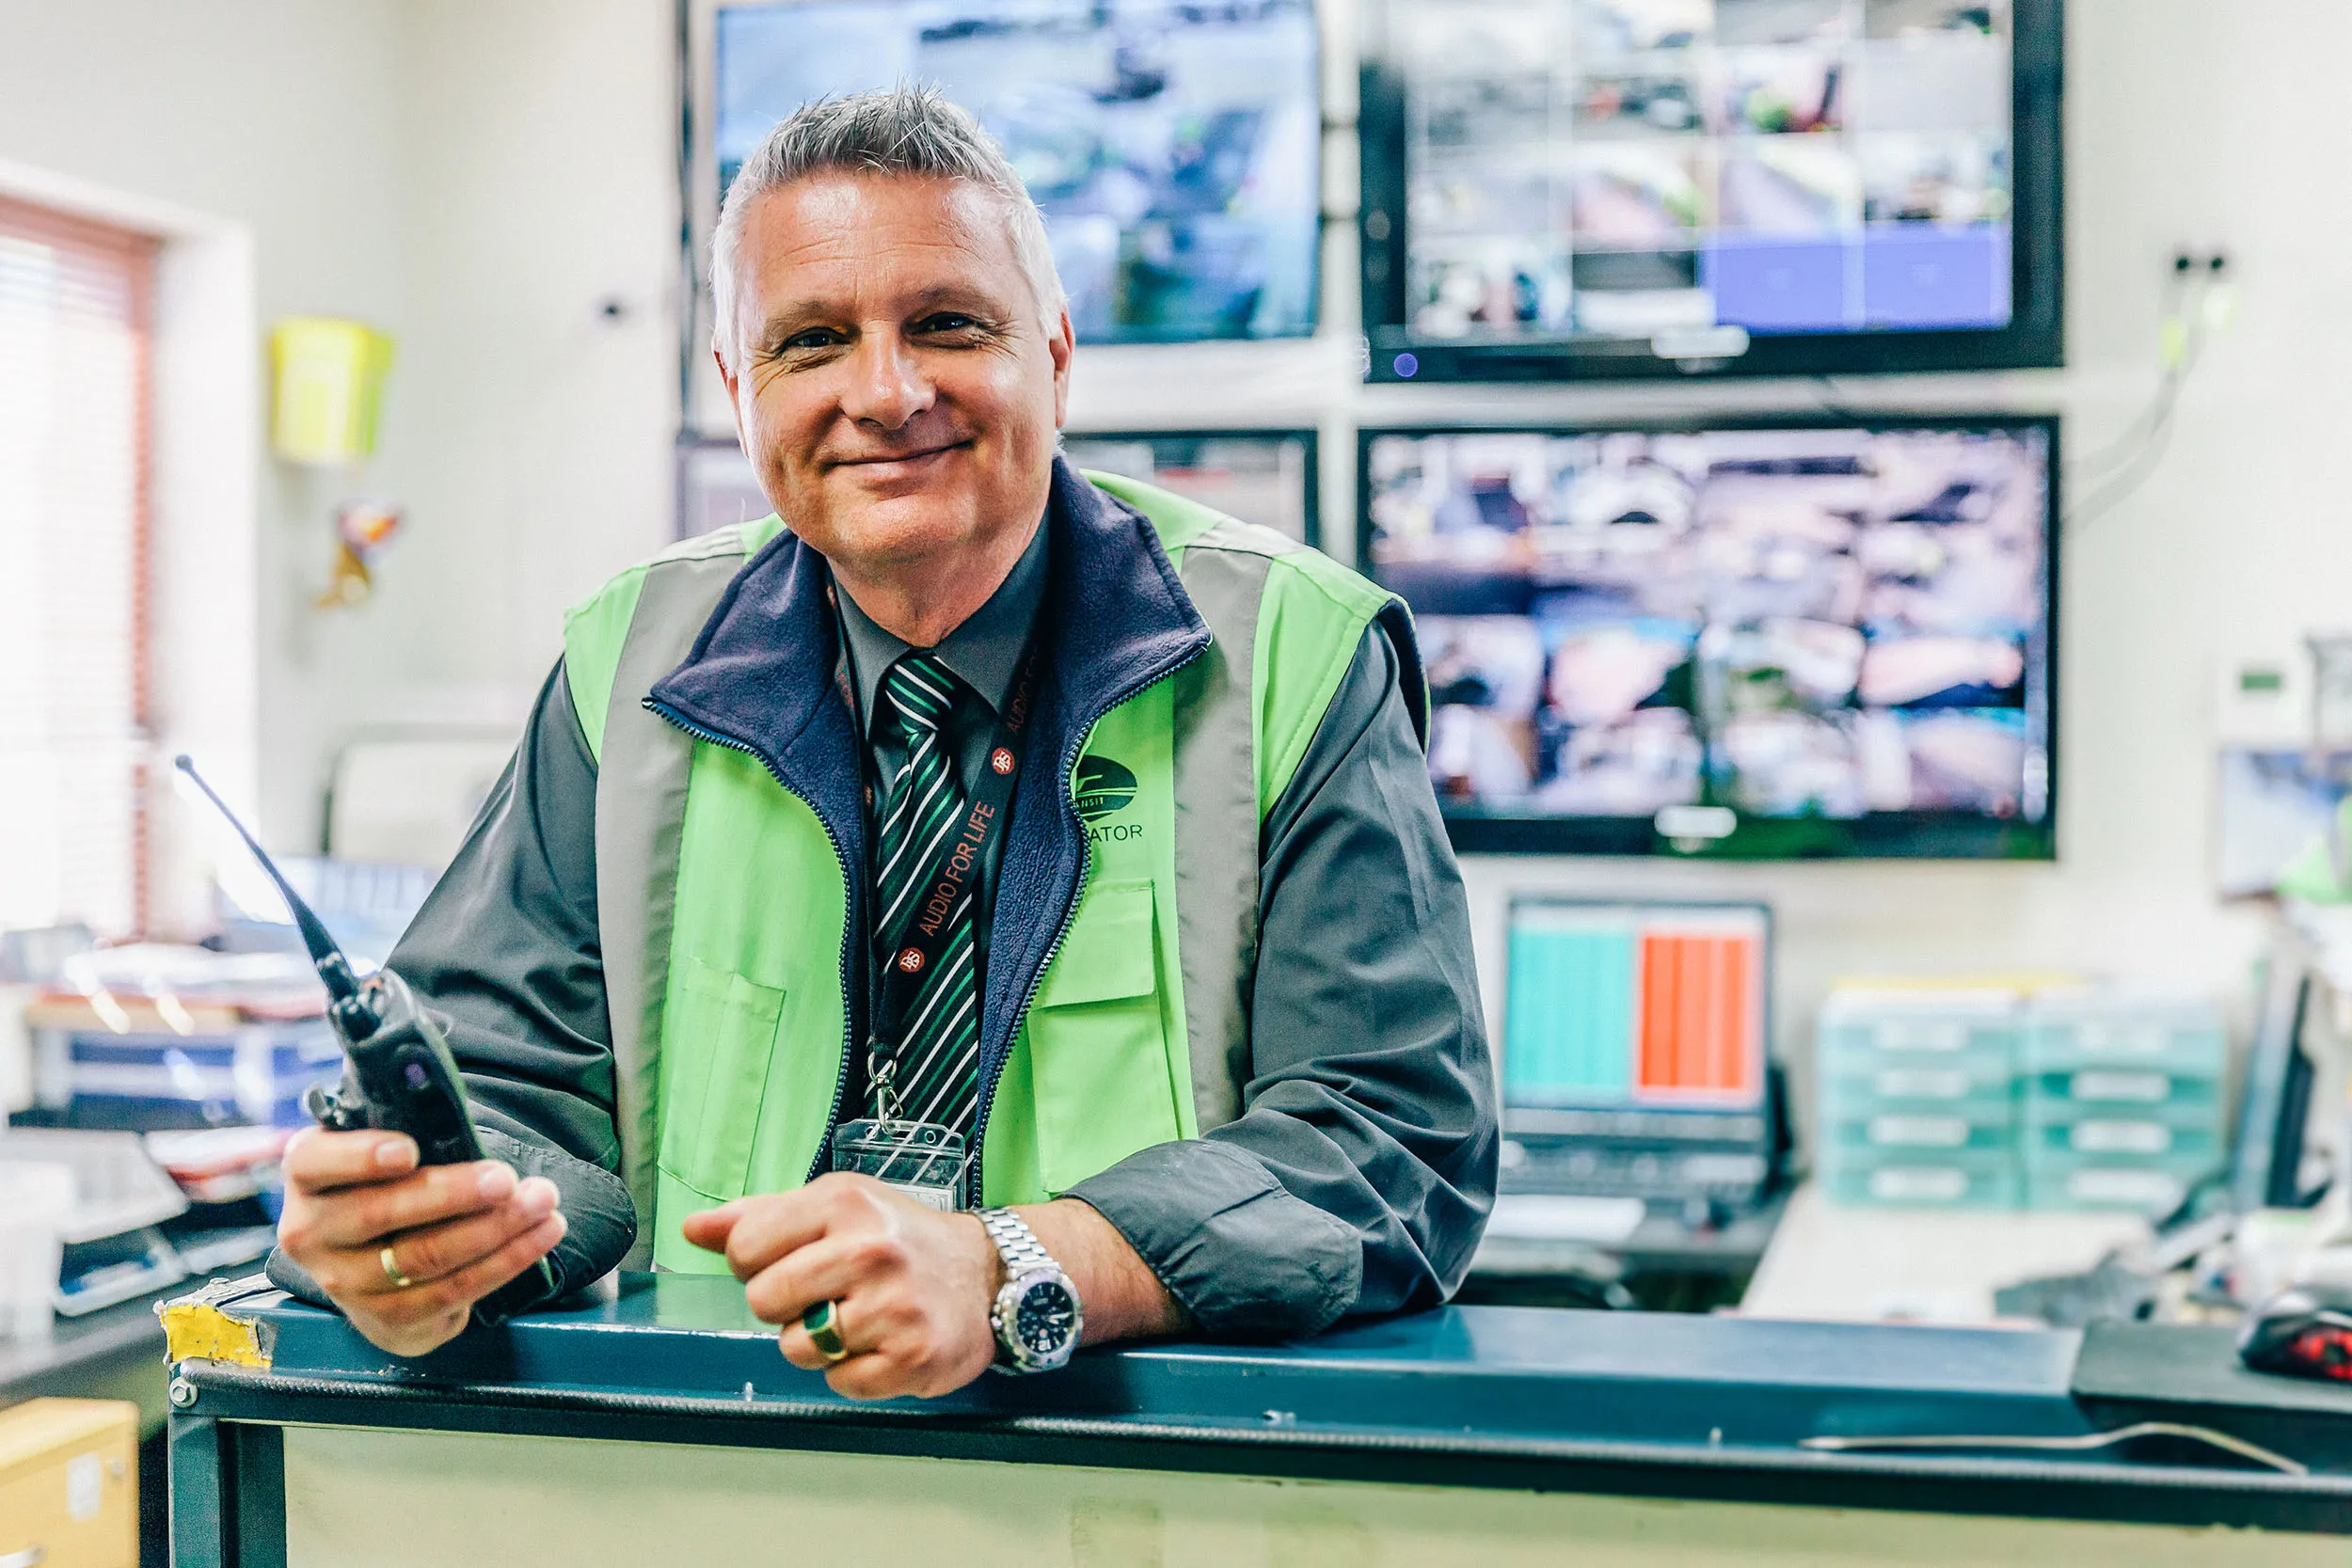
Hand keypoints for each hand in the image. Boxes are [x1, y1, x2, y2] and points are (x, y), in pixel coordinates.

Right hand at [275, 1127, 567, 1357]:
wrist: (375, 1263)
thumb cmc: (389, 1184)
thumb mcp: (384, 1149)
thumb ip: (409, 1129)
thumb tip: (458, 1113)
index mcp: (307, 1175)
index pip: (316, 1161)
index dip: (361, 1157)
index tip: (410, 1151)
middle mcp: (311, 1232)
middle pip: (381, 1213)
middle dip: (454, 1193)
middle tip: (507, 1178)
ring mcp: (344, 1282)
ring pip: (424, 1256)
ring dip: (495, 1228)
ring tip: (541, 1201)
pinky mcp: (386, 1318)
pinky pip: (452, 1291)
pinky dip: (505, 1261)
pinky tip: (540, 1235)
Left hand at [682, 1173, 997, 1399]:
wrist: (985, 1273)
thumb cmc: (898, 1238)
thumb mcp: (836, 1205)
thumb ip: (761, 1216)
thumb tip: (693, 1229)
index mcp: (843, 1202)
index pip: (744, 1247)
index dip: (756, 1263)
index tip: (791, 1261)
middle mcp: (869, 1250)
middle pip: (764, 1300)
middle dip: (784, 1305)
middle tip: (824, 1293)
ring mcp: (892, 1306)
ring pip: (797, 1348)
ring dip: (817, 1343)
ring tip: (856, 1318)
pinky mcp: (912, 1356)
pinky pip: (840, 1382)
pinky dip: (853, 1371)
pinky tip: (881, 1343)